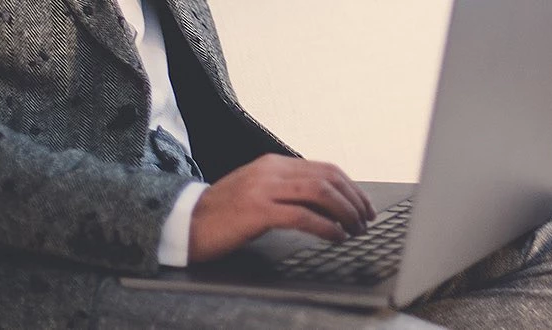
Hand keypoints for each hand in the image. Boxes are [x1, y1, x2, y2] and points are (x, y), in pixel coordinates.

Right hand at [187, 154, 374, 262]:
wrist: (186, 223)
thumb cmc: (224, 214)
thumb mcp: (259, 193)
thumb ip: (288, 191)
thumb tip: (326, 205)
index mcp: (273, 164)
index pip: (324, 168)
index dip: (350, 187)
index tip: (363, 205)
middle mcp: (270, 171)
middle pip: (327, 177)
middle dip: (353, 199)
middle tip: (365, 219)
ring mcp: (263, 189)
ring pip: (319, 193)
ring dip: (344, 212)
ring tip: (354, 229)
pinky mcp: (257, 211)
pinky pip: (302, 216)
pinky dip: (326, 227)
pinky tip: (335, 237)